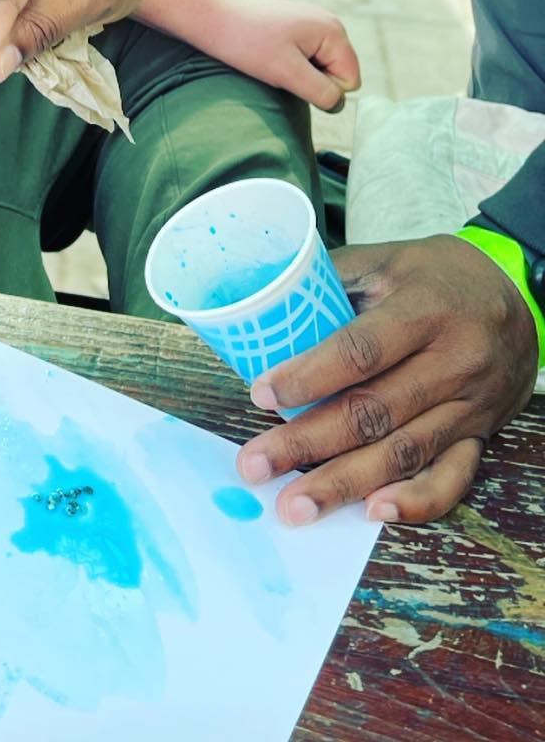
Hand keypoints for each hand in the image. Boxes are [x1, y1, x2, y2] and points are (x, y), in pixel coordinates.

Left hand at [189, 0, 361, 113]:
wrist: (208, 17)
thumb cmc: (246, 44)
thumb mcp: (288, 74)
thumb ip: (322, 92)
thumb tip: (338, 103)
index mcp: (334, 31)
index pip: (349, 81)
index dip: (320, 88)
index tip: (289, 72)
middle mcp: (328, 23)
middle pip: (336, 74)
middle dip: (309, 80)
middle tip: (277, 66)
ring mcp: (311, 23)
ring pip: (318, 69)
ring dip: (296, 73)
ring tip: (270, 59)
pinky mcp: (293, 27)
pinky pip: (303, 59)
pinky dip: (286, 63)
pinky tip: (265, 53)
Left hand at [236, 236, 537, 524]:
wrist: (515, 297)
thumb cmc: (436, 275)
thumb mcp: (386, 259)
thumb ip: (330, 279)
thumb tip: (263, 305)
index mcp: (425, 310)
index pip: (361, 351)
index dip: (309, 376)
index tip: (261, 394)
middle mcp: (453, 362)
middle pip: (373, 412)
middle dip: (307, 442)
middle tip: (255, 464)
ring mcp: (469, 405)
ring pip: (403, 453)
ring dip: (344, 484)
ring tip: (295, 505)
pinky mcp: (480, 435)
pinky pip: (452, 478)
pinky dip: (414, 501)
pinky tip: (371, 511)